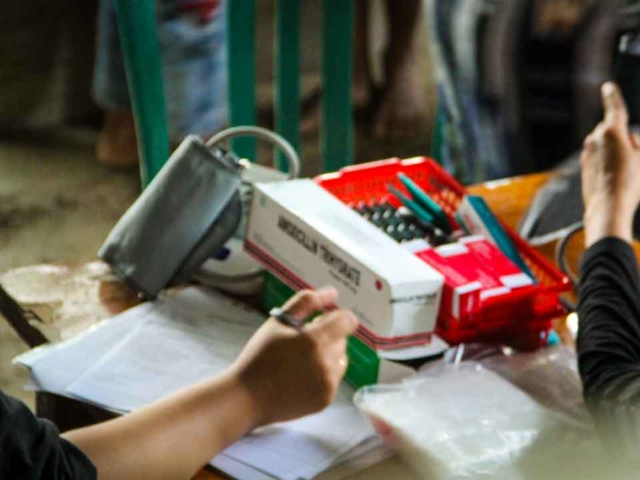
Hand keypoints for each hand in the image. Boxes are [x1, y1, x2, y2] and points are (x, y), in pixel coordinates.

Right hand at [230, 287, 357, 426]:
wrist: (247, 397)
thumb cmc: (260, 356)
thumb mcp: (278, 321)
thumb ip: (306, 302)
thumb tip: (332, 292)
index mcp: (315, 340)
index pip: (347, 321)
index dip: (336, 318)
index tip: (319, 322)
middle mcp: (327, 363)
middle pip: (342, 340)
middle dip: (327, 337)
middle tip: (300, 343)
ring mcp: (328, 384)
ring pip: (340, 359)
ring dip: (327, 356)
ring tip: (300, 361)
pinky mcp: (326, 400)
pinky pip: (334, 379)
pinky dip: (323, 376)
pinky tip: (300, 377)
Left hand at [581, 82, 639, 246]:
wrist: (608, 206)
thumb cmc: (629, 181)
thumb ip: (635, 141)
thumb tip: (627, 139)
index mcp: (610, 131)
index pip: (614, 108)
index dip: (613, 96)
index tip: (607, 87)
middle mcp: (594, 139)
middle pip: (613, 130)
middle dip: (623, 139)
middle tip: (632, 159)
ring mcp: (587, 152)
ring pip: (605, 145)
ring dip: (614, 152)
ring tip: (623, 173)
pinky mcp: (583, 165)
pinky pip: (599, 158)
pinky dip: (606, 163)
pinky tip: (613, 178)